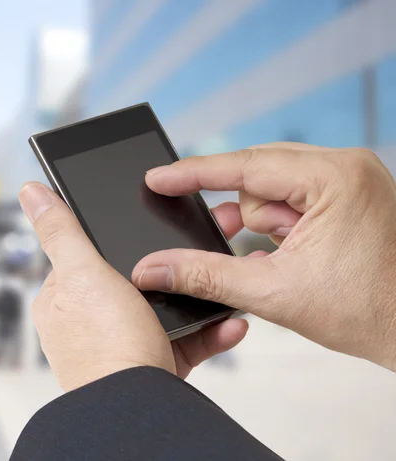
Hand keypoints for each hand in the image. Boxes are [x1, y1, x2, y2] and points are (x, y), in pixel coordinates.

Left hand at [19, 182, 247, 390]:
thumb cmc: (104, 346)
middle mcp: (90, 322)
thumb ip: (61, 232)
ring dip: (196, 296)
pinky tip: (228, 322)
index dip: (117, 237)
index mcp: (63, 299)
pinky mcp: (154, 364)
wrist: (139, 409)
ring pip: (164, 308)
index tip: (150, 224)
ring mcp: (123, 344)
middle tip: (201, 246)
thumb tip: (31, 192)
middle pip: (134, 278)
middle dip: (170, 265)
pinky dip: (209, 331)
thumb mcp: (82, 274)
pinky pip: (185, 340)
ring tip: (221, 280)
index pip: (87, 255)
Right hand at [133, 143, 395, 371]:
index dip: (193, 174)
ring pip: (273, 191)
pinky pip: (292, 201)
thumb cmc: (369, 312)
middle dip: (241, 215)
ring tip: (274, 260)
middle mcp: (346, 168)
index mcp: (335, 178)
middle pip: (258, 176)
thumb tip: (155, 268)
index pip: (245, 165)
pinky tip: (283, 255)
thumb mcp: (273, 293)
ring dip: (262, 225)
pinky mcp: (347, 198)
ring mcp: (349, 181)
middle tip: (228, 242)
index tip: (157, 177)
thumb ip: (204, 275)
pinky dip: (278, 228)